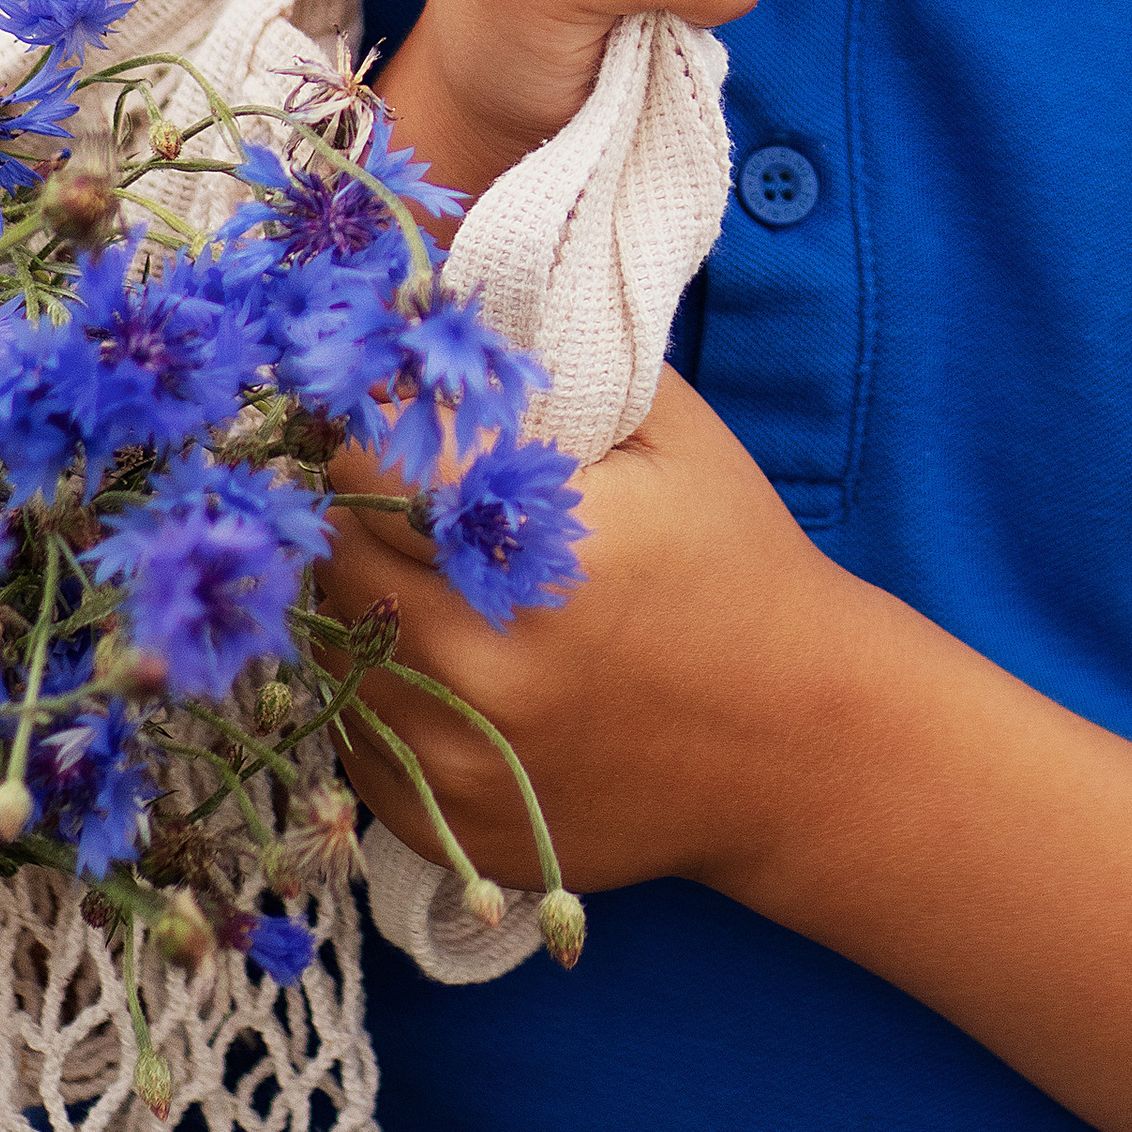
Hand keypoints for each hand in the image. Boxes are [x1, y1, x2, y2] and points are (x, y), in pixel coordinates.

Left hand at [321, 365, 860, 895]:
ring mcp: (459, 758)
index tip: (390, 410)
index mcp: (538, 548)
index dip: (368, 424)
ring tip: (430, 569)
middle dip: (356, 506)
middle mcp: (483, 662)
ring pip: (331, 644)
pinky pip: (354, 732)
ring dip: (362, 595)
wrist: (801, 746)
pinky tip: (450, 654)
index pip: (364, 463)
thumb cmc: (737, 565)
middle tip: (402, 484)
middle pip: (333, 552)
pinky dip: (382, 685)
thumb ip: (553, 365)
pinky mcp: (447, 823)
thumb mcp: (670, 433)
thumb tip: (434, 308)